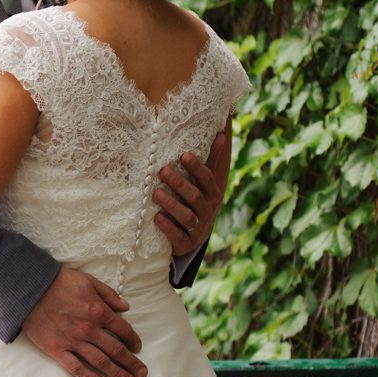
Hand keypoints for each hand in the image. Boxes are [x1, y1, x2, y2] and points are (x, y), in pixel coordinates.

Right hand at [22, 267, 145, 376]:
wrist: (30, 289)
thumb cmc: (59, 282)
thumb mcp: (88, 280)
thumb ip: (109, 294)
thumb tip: (126, 307)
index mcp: (99, 311)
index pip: (123, 330)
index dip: (133, 340)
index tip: (137, 347)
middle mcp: (89, 329)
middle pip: (116, 350)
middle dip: (131, 363)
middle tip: (141, 374)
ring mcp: (73, 341)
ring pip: (101, 362)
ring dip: (117, 374)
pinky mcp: (58, 350)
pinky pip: (76, 368)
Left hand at [153, 130, 226, 255]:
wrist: (195, 237)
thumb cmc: (197, 202)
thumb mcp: (205, 183)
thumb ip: (210, 161)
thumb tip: (221, 133)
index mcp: (212, 194)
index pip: (206, 178)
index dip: (196, 167)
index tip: (183, 155)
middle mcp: (207, 210)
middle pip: (195, 196)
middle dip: (179, 184)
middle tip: (162, 171)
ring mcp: (197, 228)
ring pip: (186, 216)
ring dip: (171, 204)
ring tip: (155, 193)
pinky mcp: (186, 242)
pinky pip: (178, 235)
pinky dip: (168, 227)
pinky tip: (156, 217)